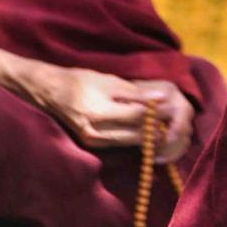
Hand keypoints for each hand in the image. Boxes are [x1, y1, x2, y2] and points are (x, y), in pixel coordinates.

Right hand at [26, 65, 192, 158]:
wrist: (51, 93)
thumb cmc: (82, 81)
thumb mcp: (110, 81)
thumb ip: (136, 92)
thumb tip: (162, 96)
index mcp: (100, 113)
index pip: (139, 117)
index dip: (159, 113)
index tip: (175, 107)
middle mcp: (96, 132)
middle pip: (136, 134)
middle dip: (158, 128)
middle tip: (175, 120)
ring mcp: (93, 141)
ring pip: (130, 142)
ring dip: (148, 135)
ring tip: (164, 125)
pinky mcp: (92, 145)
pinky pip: (120, 143)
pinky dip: (134, 137)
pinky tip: (145, 130)